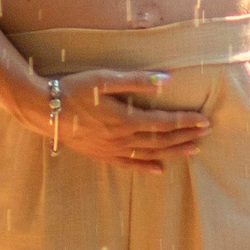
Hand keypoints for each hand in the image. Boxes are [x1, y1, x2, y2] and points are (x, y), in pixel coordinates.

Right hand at [34, 69, 209, 173]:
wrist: (43, 110)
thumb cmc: (74, 88)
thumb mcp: (105, 79)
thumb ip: (137, 81)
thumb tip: (167, 80)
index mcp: (125, 118)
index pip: (164, 122)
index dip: (185, 122)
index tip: (204, 120)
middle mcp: (121, 138)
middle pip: (160, 140)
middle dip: (185, 137)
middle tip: (205, 134)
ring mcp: (110, 149)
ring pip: (148, 154)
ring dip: (172, 152)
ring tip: (193, 150)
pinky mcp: (100, 155)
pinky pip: (128, 164)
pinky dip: (145, 167)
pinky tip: (159, 170)